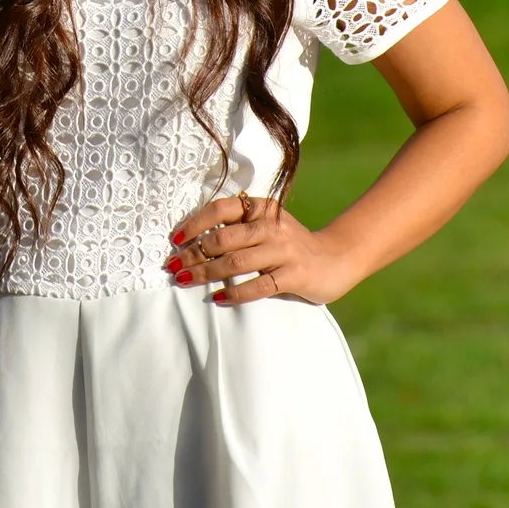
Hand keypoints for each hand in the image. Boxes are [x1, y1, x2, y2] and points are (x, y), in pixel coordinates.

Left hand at [162, 194, 366, 305]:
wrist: (336, 258)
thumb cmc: (291, 244)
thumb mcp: (269, 225)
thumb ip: (240, 227)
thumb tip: (192, 241)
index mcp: (263, 209)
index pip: (221, 209)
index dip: (194, 223)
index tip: (174, 239)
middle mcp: (272, 227)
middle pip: (223, 238)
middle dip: (192, 253)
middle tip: (171, 265)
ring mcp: (284, 251)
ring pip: (235, 262)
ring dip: (205, 273)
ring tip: (184, 280)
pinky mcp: (294, 275)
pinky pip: (258, 286)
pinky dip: (235, 293)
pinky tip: (218, 298)